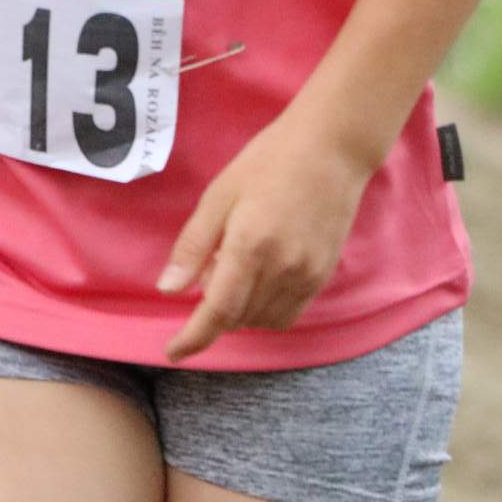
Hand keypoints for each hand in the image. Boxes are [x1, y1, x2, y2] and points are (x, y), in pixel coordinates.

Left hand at [156, 110, 377, 362]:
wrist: (333, 148)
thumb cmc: (269, 161)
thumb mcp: (220, 194)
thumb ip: (193, 245)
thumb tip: (169, 290)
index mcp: (250, 246)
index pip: (218, 311)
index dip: (194, 338)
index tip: (173, 353)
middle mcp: (282, 268)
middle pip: (239, 318)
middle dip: (214, 308)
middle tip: (211, 264)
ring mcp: (308, 275)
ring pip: (263, 320)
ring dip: (241, 310)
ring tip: (237, 265)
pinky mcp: (324, 274)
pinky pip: (289, 313)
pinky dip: (266, 309)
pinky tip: (261, 277)